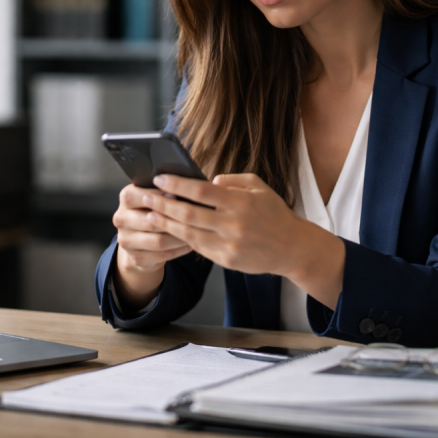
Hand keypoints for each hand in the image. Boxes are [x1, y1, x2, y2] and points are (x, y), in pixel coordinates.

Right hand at [111, 184, 192, 310]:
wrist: (141, 239)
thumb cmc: (153, 210)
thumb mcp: (156, 196)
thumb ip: (166, 190)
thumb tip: (187, 186)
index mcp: (126, 197)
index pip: (142, 195)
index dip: (162, 197)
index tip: (180, 196)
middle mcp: (121, 218)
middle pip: (151, 221)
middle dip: (175, 220)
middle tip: (196, 219)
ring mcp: (125, 239)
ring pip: (158, 241)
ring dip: (179, 237)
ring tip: (196, 233)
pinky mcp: (134, 257)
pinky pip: (161, 255)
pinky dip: (178, 250)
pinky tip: (190, 244)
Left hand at [144, 173, 345, 308]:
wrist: (292, 248)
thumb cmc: (273, 213)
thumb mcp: (258, 187)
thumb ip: (232, 180)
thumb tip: (206, 181)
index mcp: (240, 202)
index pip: (200, 191)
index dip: (177, 184)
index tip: (160, 178)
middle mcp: (233, 224)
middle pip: (188, 213)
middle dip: (163, 204)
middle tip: (146, 196)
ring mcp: (229, 244)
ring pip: (188, 233)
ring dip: (166, 223)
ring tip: (150, 214)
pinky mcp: (226, 260)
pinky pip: (198, 247)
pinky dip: (181, 237)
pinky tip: (169, 229)